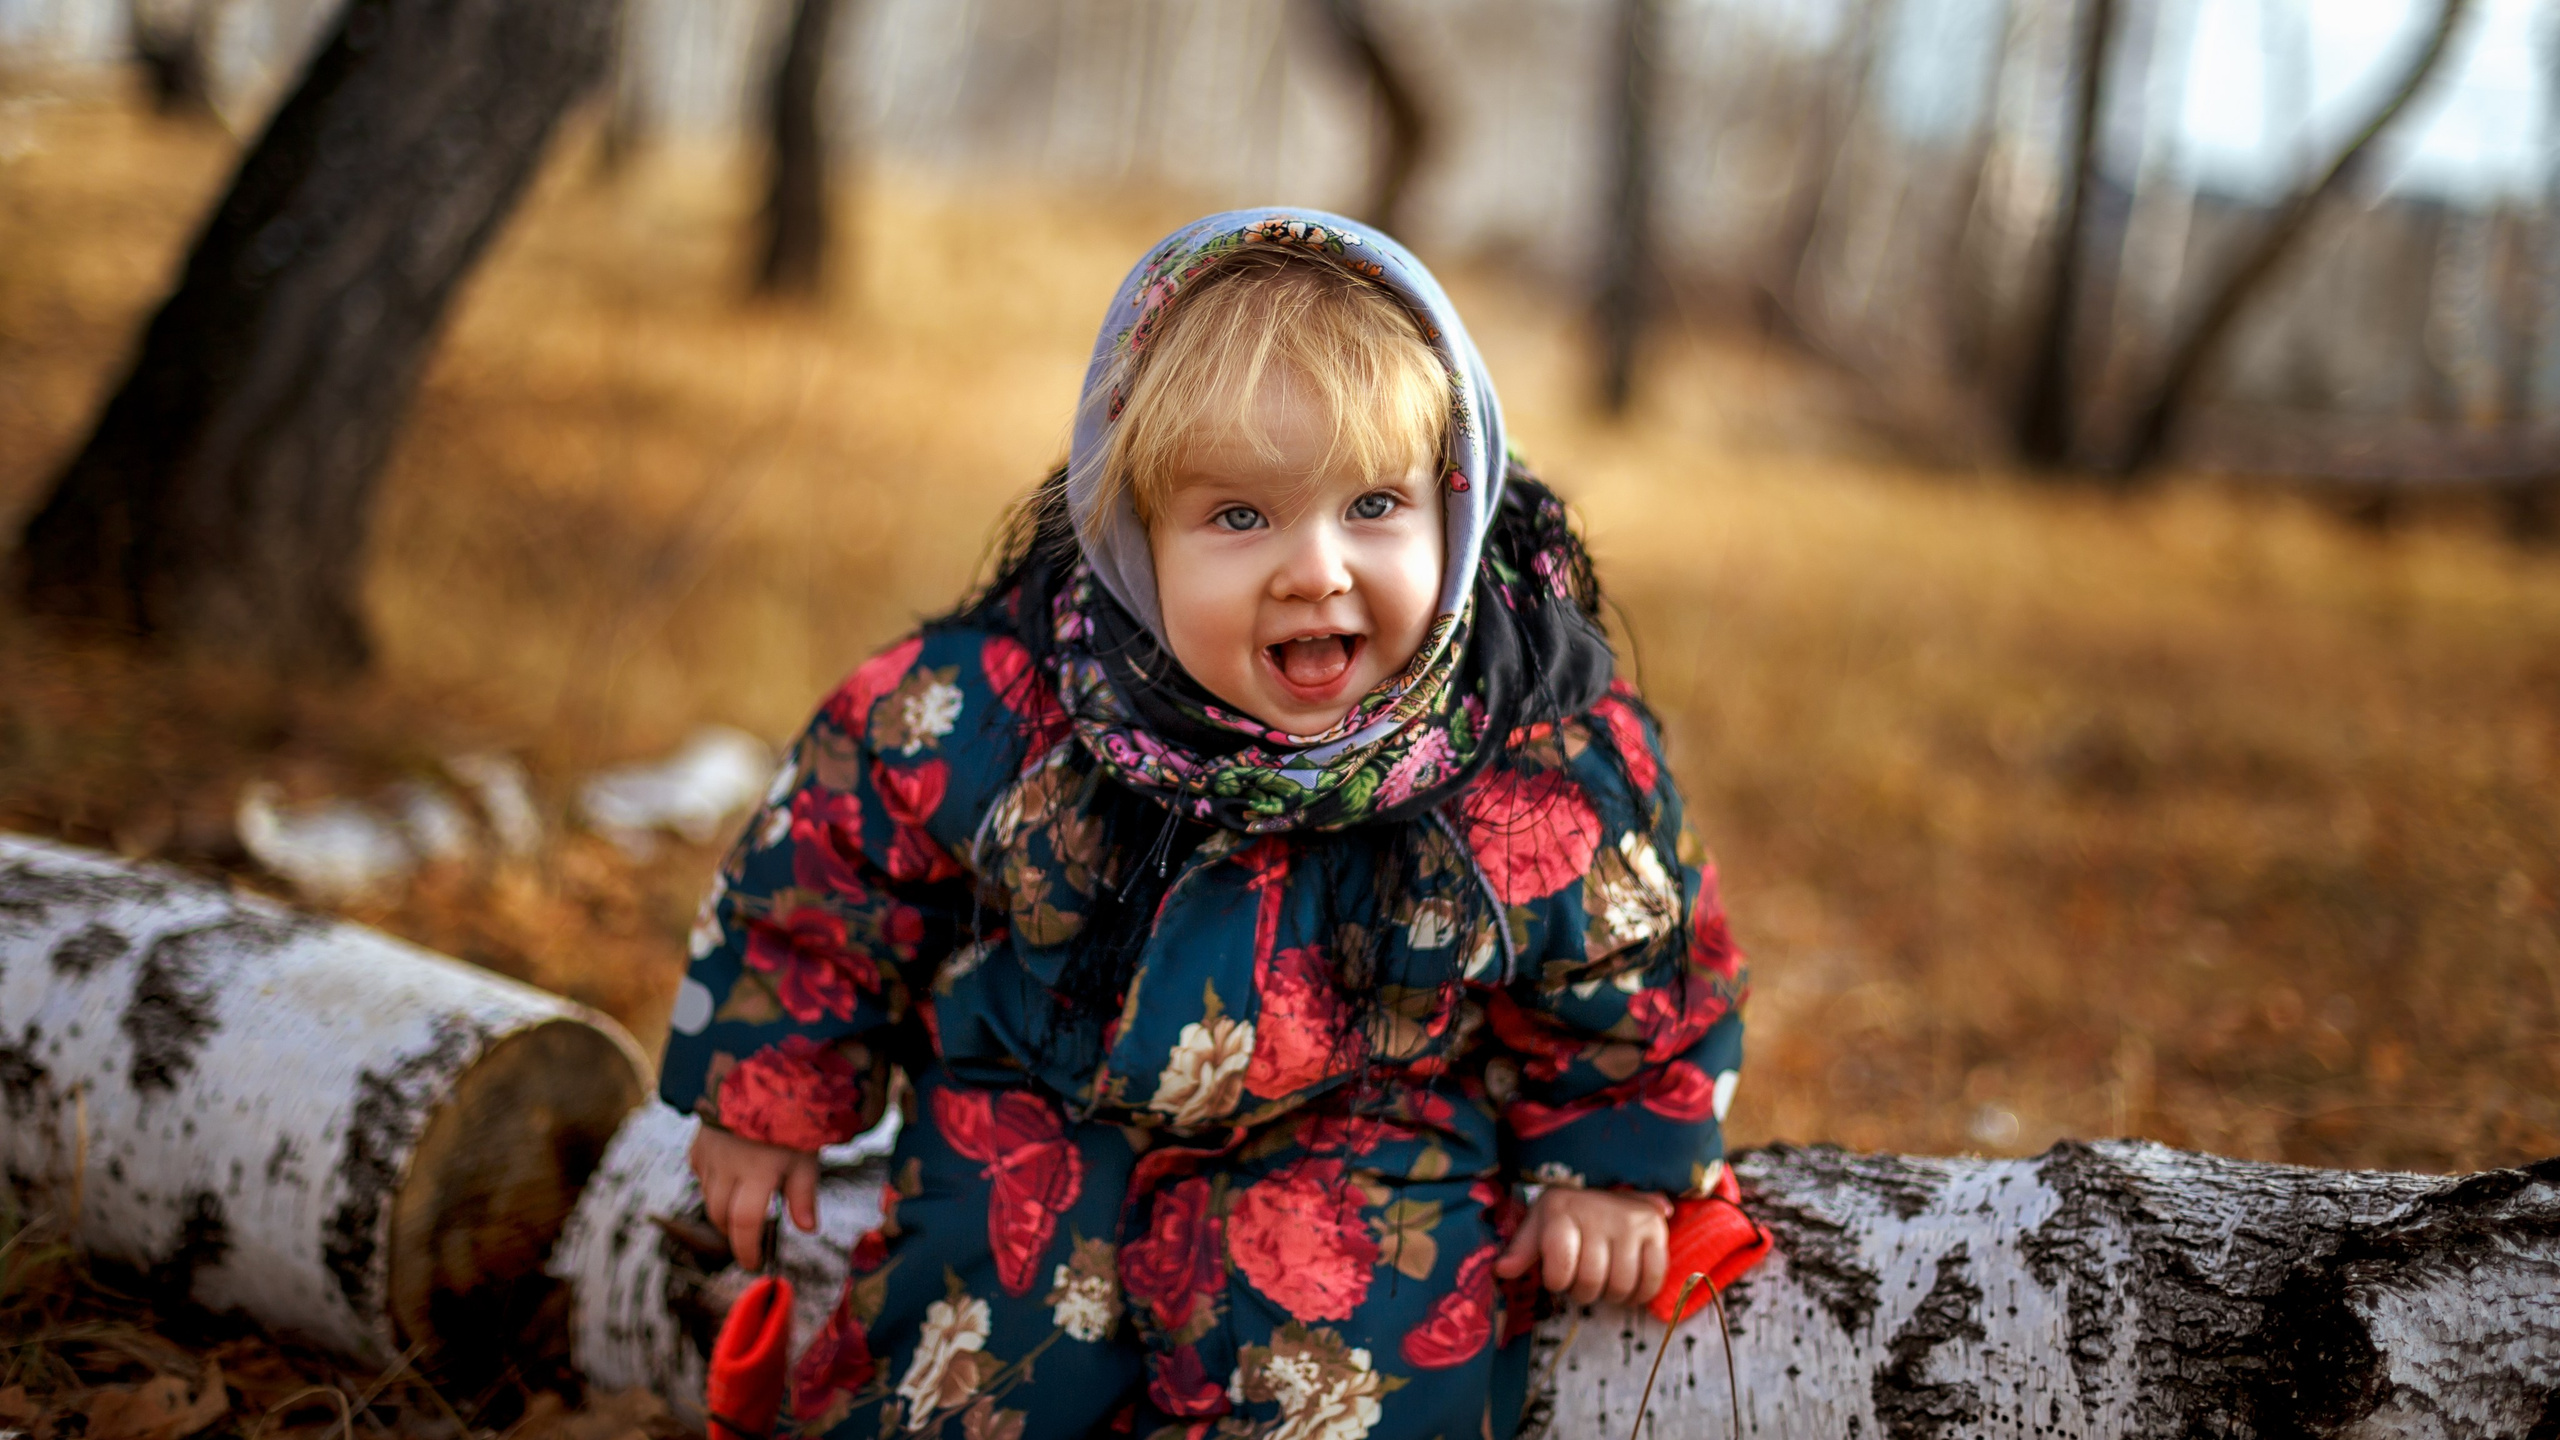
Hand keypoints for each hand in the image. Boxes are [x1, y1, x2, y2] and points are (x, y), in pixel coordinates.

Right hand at [689, 1124, 818, 1270]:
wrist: (759, 1072)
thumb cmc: (790, 1114)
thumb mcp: (806, 1153)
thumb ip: (803, 1193)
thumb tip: (806, 1229)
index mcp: (757, 1171)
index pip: (745, 1224)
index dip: (748, 1249)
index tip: (754, 1264)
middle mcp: (726, 1166)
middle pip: (720, 1216)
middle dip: (734, 1234)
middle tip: (750, 1240)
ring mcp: (708, 1154)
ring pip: (708, 1198)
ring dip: (724, 1210)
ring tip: (744, 1207)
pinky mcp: (698, 1143)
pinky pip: (701, 1175)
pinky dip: (713, 1183)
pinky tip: (731, 1176)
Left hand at [1494, 1187, 1673, 1306]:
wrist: (1607, 1192)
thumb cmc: (1566, 1216)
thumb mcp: (1538, 1226)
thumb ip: (1521, 1250)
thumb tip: (1502, 1271)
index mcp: (1560, 1209)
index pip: (1558, 1270)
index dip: (1558, 1282)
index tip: (1559, 1273)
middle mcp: (1596, 1211)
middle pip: (1589, 1282)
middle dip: (1583, 1292)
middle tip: (1583, 1280)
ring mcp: (1629, 1220)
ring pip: (1620, 1285)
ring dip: (1611, 1296)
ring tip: (1605, 1282)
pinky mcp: (1656, 1229)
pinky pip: (1652, 1278)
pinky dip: (1640, 1293)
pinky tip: (1630, 1287)